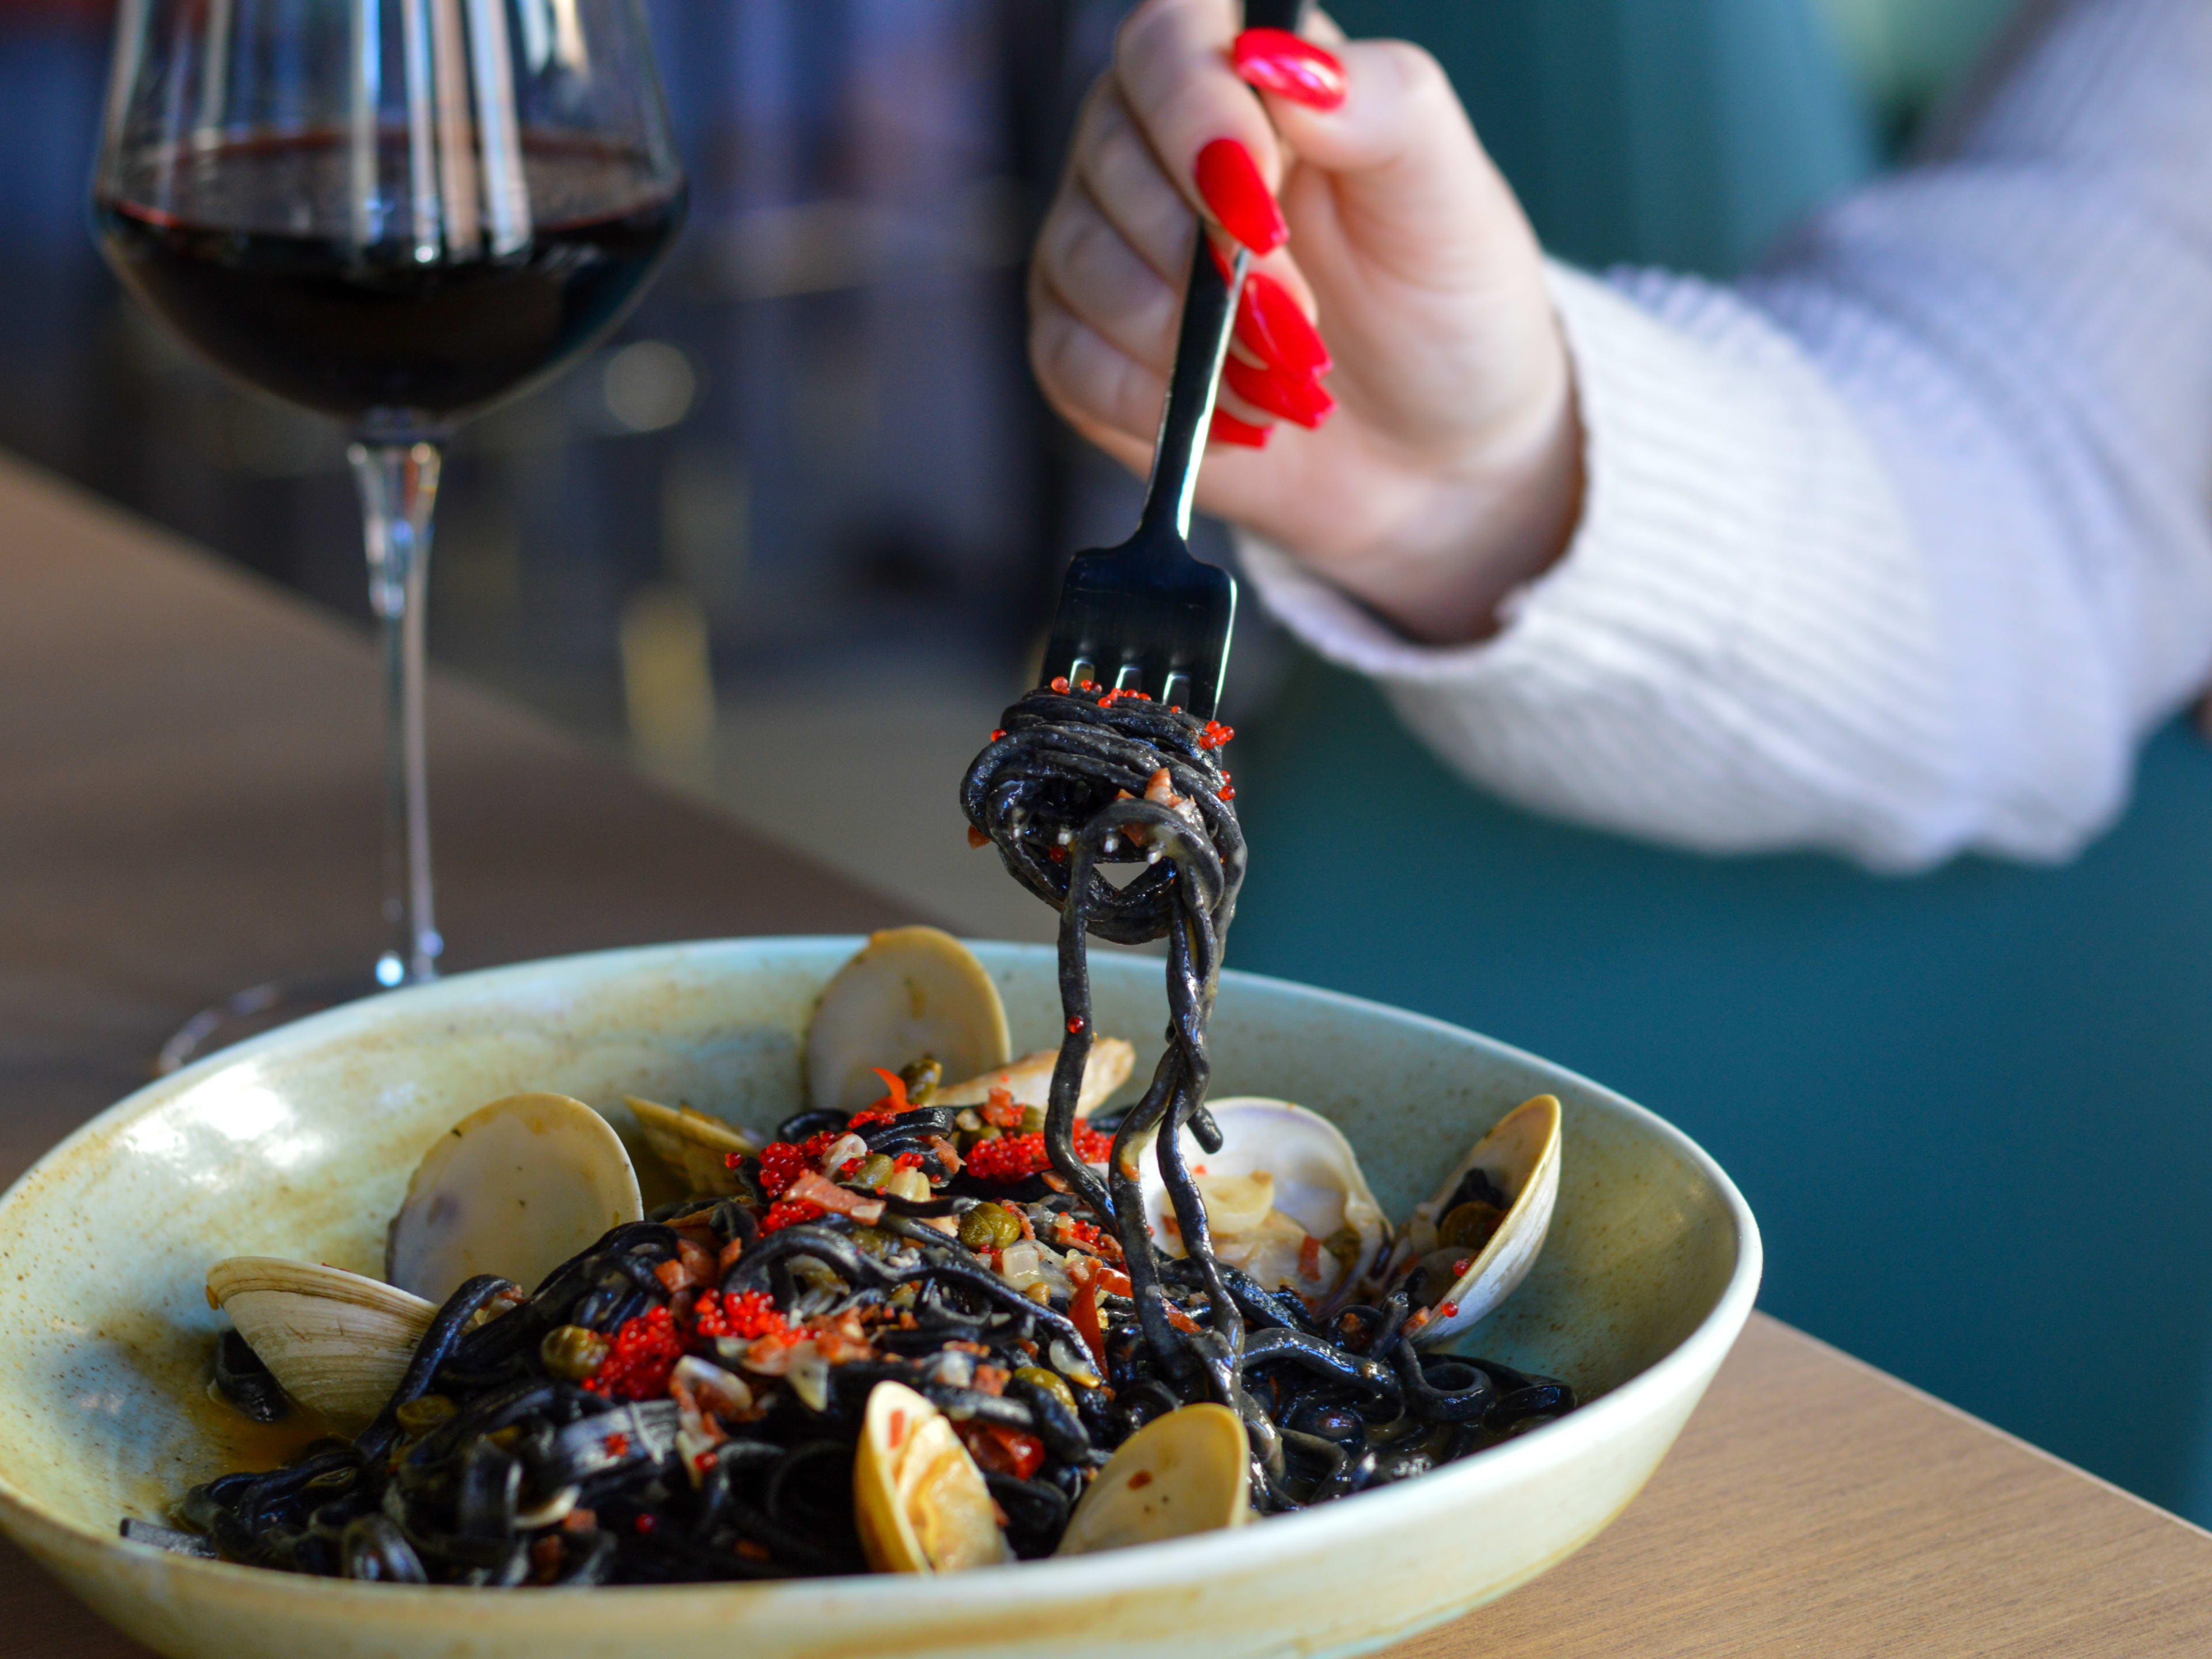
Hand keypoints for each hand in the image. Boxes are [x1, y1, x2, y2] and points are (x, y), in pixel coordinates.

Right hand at [1029, 0, 1581, 645]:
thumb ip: (1380, 103)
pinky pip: (1068, 359)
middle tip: (1299, 321)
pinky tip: (1231, 416)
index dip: (1194, 117)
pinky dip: (1153, 400)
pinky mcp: (1084, 344)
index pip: (1167, 41)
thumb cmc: (1443, 304)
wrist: (1434, 445)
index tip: (1259, 207)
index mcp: (1245, 78)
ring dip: (1187, 340)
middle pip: (1111, 156)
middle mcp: (1155, 145)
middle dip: (1206, 260)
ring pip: (1081, 261)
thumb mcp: (1445, 194)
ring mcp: (1108, 244)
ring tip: (1278, 377)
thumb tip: (1275, 58)